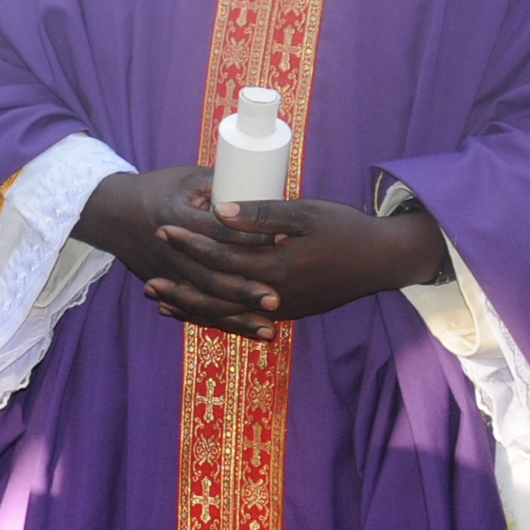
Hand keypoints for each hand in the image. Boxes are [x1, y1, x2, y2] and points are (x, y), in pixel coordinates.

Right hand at [75, 166, 281, 335]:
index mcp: (178, 218)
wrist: (112, 213)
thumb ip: (225, 185)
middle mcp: (171, 251)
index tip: (283, 242)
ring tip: (268, 328)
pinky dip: (220, 323)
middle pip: (211, 275)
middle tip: (276, 297)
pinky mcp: (166, 285)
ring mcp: (166, 272)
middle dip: (244, 289)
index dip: (250, 238)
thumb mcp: (189, 178)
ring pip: (204, 300)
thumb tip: (268, 191)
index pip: (218, 232)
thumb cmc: (157, 189)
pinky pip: (194, 310)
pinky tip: (244, 332)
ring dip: (236, 317)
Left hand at [156, 195, 449, 327]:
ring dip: (192, 308)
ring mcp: (282, 309)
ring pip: (227, 315)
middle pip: (216, 295)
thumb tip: (218, 210)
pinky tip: (197, 312)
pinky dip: (217, 316)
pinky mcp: (288, 312)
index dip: (189, 243)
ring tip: (160, 301)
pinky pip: (243, 319)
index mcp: (276, 269)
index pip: (220, 257)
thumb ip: (261, 214)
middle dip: (180, 286)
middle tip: (146, 277)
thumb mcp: (305, 213)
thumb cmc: (346, 229)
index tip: (164, 229)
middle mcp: (275, 296)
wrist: (383, 261)